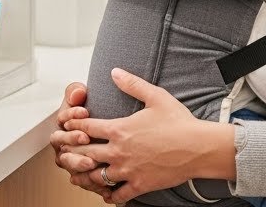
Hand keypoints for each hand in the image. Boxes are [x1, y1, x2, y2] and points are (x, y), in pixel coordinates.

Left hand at [61, 69, 235, 204]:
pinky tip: (107, 194)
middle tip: (66, 152)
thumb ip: (132, 84)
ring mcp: (129, 170)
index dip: (73, 125)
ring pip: (97, 177)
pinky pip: (119, 195)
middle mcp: (119, 151)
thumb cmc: (179, 122)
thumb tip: (114, 71)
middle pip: (85, 153)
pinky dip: (111, 196)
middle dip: (73, 152)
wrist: (199, 147)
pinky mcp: (141, 184)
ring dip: (87, 175)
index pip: (85, 127)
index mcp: (119, 129)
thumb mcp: (155, 96)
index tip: (68, 126)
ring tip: (80, 175)